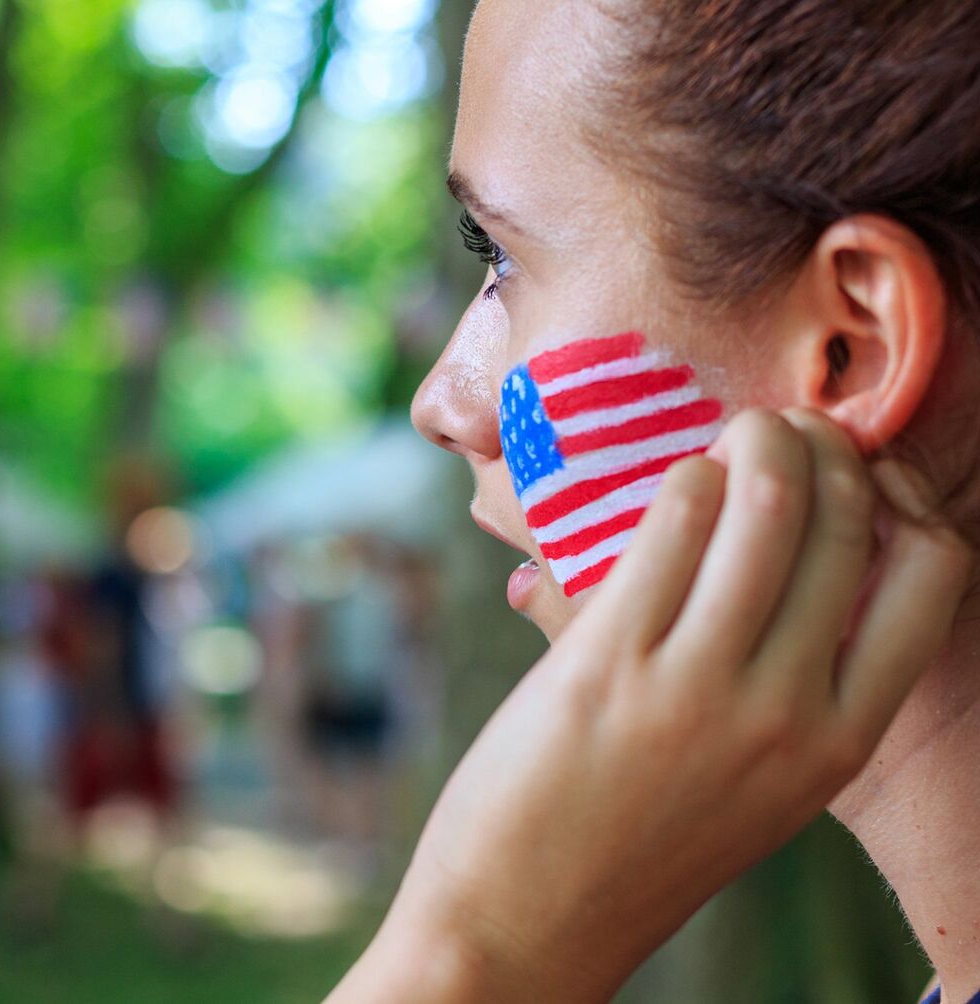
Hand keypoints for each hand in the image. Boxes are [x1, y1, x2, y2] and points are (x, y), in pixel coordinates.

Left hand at [330, 408, 973, 1002]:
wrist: (528, 920)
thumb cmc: (636, 843)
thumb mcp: (756, 782)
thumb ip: (788, 683)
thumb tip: (781, 553)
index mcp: (839, 742)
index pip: (933, 575)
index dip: (898, 499)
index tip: (851, 476)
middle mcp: (787, 712)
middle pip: (845, 523)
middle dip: (823, 447)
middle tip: (784, 428)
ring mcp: (699, 687)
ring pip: (765, 505)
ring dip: (755, 441)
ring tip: (737, 434)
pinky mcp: (610, 661)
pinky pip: (673, 525)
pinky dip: (685, 479)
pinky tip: (676, 483)